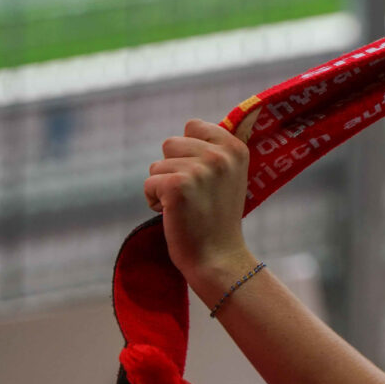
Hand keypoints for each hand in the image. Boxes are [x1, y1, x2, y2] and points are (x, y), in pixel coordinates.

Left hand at [145, 119, 254, 299]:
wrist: (218, 257)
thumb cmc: (218, 218)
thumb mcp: (228, 177)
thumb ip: (214, 151)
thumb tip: (190, 128)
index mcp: (236, 148)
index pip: (193, 126)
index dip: (188, 151)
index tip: (201, 175)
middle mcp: (220, 155)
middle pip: (170, 143)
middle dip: (173, 168)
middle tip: (193, 195)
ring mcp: (200, 169)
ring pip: (157, 165)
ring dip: (163, 186)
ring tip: (185, 206)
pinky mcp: (177, 186)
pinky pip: (148, 184)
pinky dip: (153, 201)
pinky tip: (173, 214)